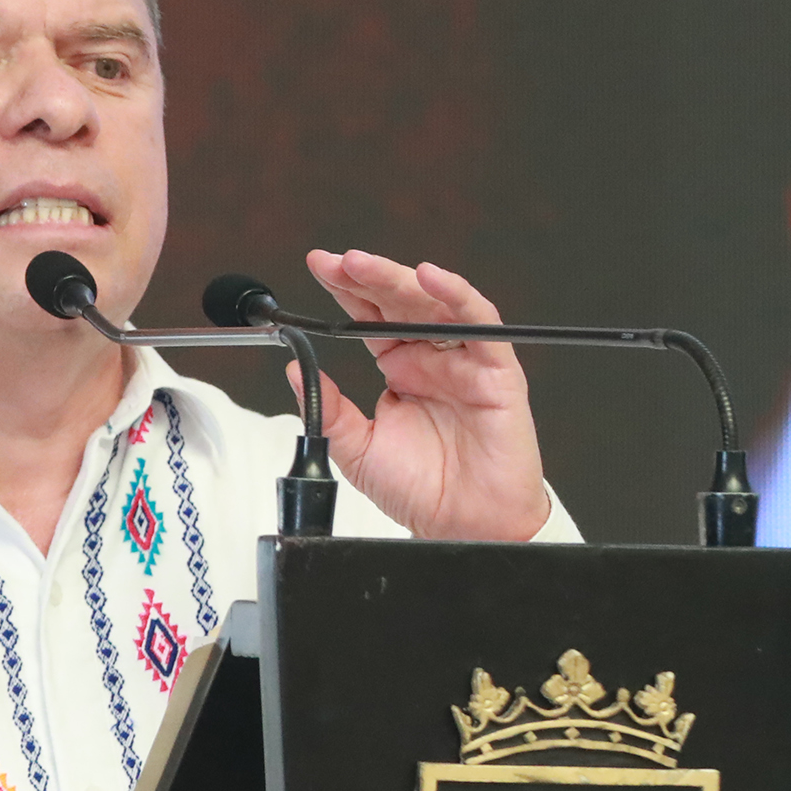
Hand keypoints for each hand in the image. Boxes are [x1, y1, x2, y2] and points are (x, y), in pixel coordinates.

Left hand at [297, 249, 550, 541]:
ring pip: (434, 303)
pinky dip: (458, 296)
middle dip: (366, 276)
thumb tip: (293, 369)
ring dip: (400, 278)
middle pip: (399, 301)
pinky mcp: (496, 371)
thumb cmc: (421, 489)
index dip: (347, 289)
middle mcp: (432, 358)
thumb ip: (327, 409)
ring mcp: (464, 361)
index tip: (319, 268)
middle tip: (335, 261)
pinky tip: (431, 277)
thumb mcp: (356, 449)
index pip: (370, 316)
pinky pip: (481, 324)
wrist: (463, 529)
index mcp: (400, 368)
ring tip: (363, 264)